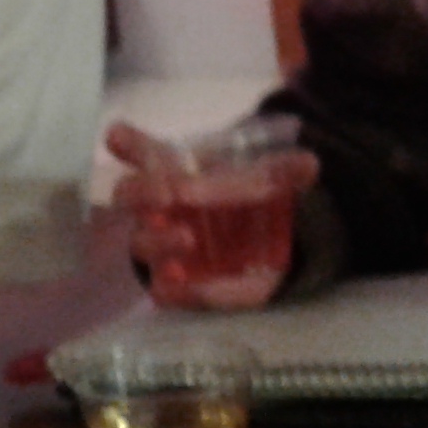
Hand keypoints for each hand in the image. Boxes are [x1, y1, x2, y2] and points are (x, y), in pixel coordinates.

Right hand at [104, 120, 317, 310]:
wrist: (266, 248)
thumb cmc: (249, 202)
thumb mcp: (269, 182)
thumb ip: (283, 173)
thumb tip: (309, 164)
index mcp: (176, 173)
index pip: (146, 154)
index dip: (130, 144)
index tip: (117, 135)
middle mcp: (159, 209)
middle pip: (131, 196)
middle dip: (139, 192)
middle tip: (165, 192)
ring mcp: (163, 248)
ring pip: (142, 244)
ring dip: (159, 240)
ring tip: (187, 238)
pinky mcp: (177, 287)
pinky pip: (164, 291)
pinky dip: (171, 289)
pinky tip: (175, 288)